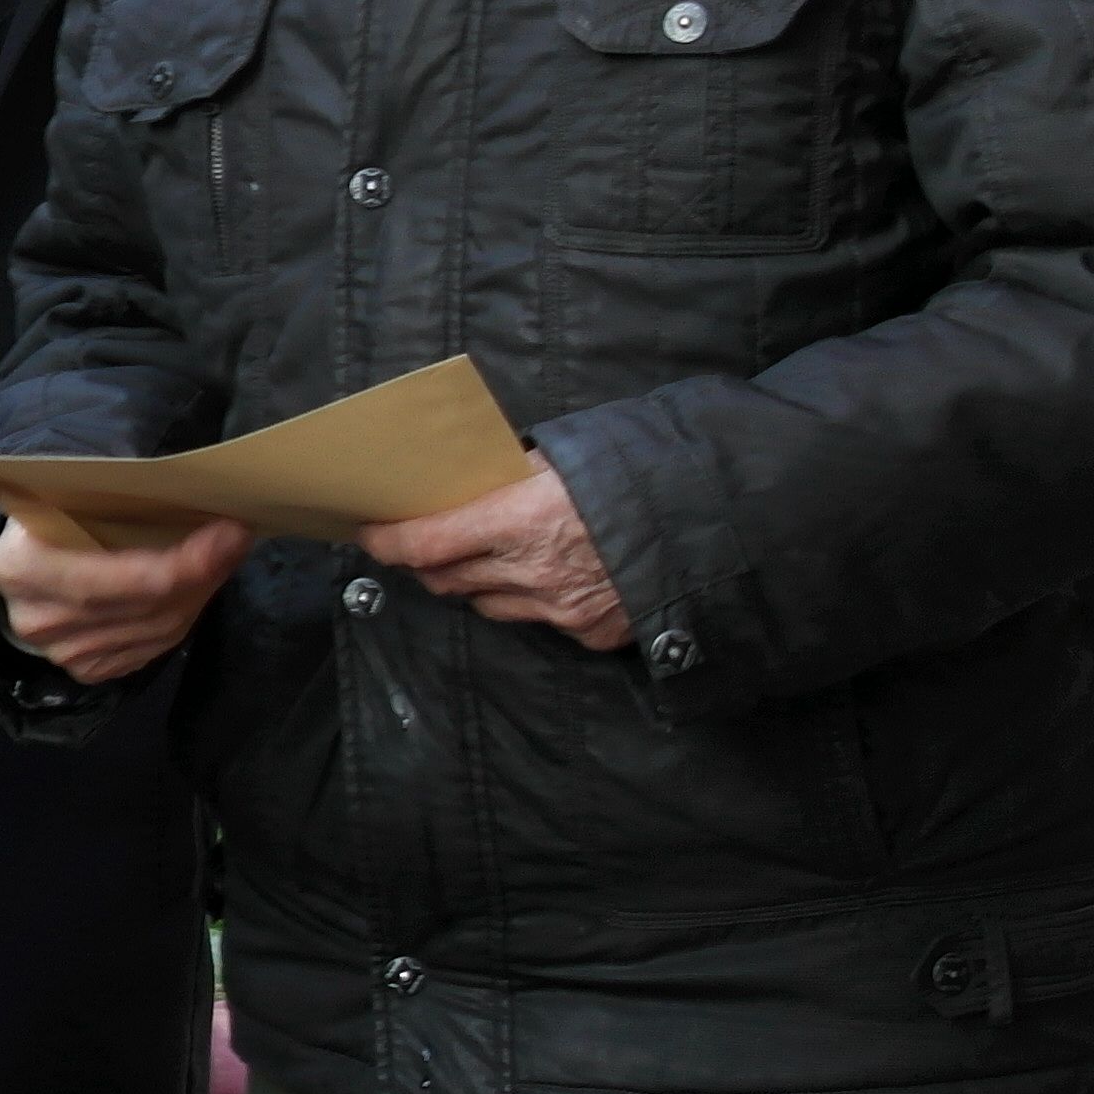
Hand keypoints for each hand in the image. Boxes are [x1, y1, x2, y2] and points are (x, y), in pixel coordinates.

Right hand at [0, 513, 248, 687]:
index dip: (185, 562)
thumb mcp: (66, 492)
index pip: (122, 578)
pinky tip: (192, 590)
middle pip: (147, 607)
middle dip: (203, 574)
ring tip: (220, 560)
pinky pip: (153, 648)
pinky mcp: (86, 669)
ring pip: (158, 631)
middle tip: (237, 541)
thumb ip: (118, 497)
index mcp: (23, 566)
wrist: (17, 562)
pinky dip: (182, 617)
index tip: (231, 531)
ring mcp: (62, 652)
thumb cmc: (46, 514)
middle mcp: (39, 619)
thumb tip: (199, 497)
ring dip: (199, 595)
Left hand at [360, 460, 632, 649]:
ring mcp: (562, 610)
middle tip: (423, 541)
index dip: (390, 541)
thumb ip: (518, 476)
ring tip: (492, 555)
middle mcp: (536, 571)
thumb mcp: (571, 459)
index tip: (371, 532)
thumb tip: (472, 479)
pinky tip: (555, 576)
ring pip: (488, 604)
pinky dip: (533, 600)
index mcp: (525, 518)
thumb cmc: (644, 477)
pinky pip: (538, 620)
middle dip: (429, 562)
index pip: (427, 543)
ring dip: (479, 582)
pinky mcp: (589, 634)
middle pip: (448, 578)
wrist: (723, 528)